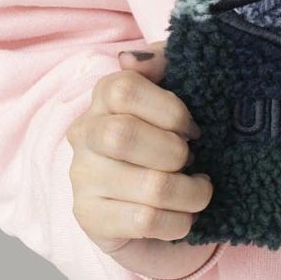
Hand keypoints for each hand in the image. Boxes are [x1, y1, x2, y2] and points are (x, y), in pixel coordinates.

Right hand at [66, 40, 215, 274]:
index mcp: (104, 95)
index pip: (124, 89)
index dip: (168, 109)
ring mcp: (82, 178)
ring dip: (190, 194)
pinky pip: (144, 220)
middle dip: (175, 153)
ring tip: (198, 192)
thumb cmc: (172, 138)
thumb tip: (133, 58)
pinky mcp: (90, 218)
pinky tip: (183, 216)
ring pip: (147, 187)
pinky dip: (178, 221)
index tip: (192, 128)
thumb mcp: (178, 91)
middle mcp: (84, 133)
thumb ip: (163, 62)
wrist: (160, 206)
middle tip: (193, 160)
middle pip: (123, 136)